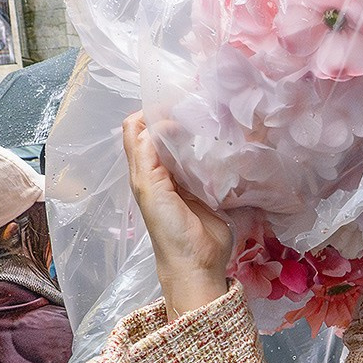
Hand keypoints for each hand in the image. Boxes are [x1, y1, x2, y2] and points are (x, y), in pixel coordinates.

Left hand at [124, 111, 232, 317]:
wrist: (196, 262)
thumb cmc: (169, 229)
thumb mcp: (150, 190)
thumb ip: (148, 158)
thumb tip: (156, 124)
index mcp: (144, 170)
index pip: (137, 130)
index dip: (148, 112)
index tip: (172, 100)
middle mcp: (163, 170)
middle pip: (163, 132)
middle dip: (173, 115)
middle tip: (196, 103)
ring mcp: (188, 177)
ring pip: (186, 143)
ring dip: (194, 129)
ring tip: (212, 115)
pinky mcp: (210, 185)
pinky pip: (207, 159)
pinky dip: (212, 146)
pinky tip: (224, 138)